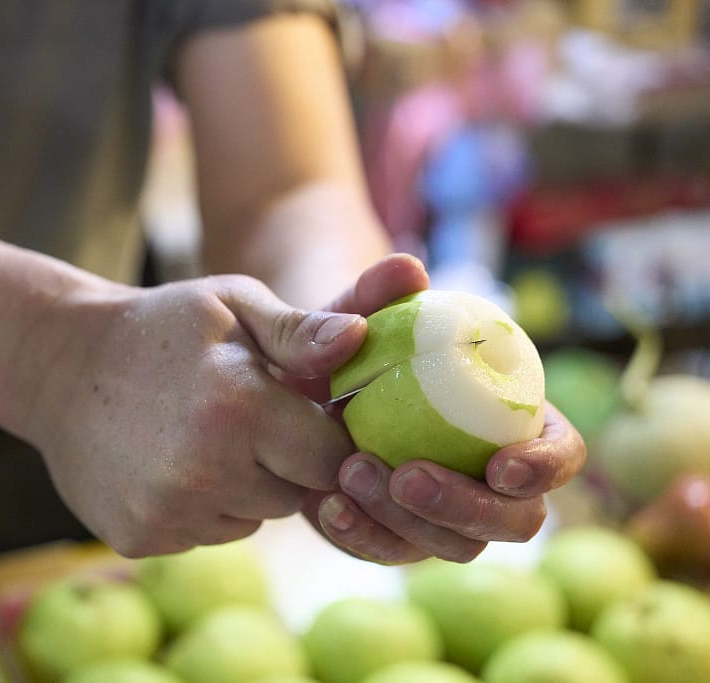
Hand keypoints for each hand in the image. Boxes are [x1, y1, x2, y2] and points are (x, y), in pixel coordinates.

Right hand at [26, 274, 367, 557]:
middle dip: (284, 463)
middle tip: (243, 419)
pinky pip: (204, 535)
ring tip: (200, 437)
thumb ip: (303, 330)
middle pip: (295, 496)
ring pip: (251, 520)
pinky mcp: (139, 538)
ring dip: (242, 488)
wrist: (59, 364)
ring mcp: (167, 512)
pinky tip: (167, 463)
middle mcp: (205, 471)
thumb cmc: (161, 327)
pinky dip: (199, 508)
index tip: (298, 412)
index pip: (332, 458)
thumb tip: (361, 340)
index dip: (323, 436)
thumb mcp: (233, 306)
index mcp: (239, 406)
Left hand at [298, 254, 586, 561]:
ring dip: (406, 523)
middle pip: (517, 520)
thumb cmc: (348, 340)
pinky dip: (362, 537)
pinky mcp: (396, 534)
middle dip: (467, 509)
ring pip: (453, 546)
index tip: (500, 466)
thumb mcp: (350, 312)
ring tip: (348, 475)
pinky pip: (391, 551)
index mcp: (510, 416)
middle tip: (406, 478)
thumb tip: (406, 269)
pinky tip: (325, 507)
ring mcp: (445, 512)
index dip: (545, 466)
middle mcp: (488, 473)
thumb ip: (375, 291)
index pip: (561, 450)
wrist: (298, 380)